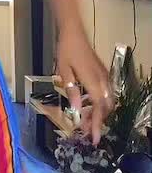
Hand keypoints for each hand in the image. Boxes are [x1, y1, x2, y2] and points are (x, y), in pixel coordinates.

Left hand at [56, 31, 113, 145]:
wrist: (74, 33)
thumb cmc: (66, 51)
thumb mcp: (64, 71)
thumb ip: (71, 90)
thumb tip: (75, 110)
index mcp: (92, 81)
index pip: (99, 108)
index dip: (98, 124)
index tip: (95, 139)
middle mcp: (102, 80)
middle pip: (106, 107)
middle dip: (98, 122)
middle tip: (86, 132)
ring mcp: (105, 76)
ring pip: (109, 101)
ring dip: (100, 113)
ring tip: (87, 122)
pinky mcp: (104, 74)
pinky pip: (107, 93)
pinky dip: (101, 104)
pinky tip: (90, 107)